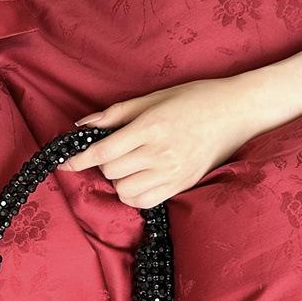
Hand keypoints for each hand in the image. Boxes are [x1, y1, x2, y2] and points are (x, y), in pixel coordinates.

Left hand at [58, 74, 280, 207]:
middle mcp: (160, 153)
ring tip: (129, 165)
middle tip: (113, 151)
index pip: (104, 151)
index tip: (65, 163)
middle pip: (112, 171)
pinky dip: (133, 195)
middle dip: (104, 163)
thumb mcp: (154, 98)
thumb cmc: (195, 99)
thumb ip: (116, 114)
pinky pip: (143, 202)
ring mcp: (172, 173)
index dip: (79, 159)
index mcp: (151, 127)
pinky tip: (139, 180)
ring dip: (118, 180)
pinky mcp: (181, 186)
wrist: (236, 113)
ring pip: (124, 191)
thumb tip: (82, 126)